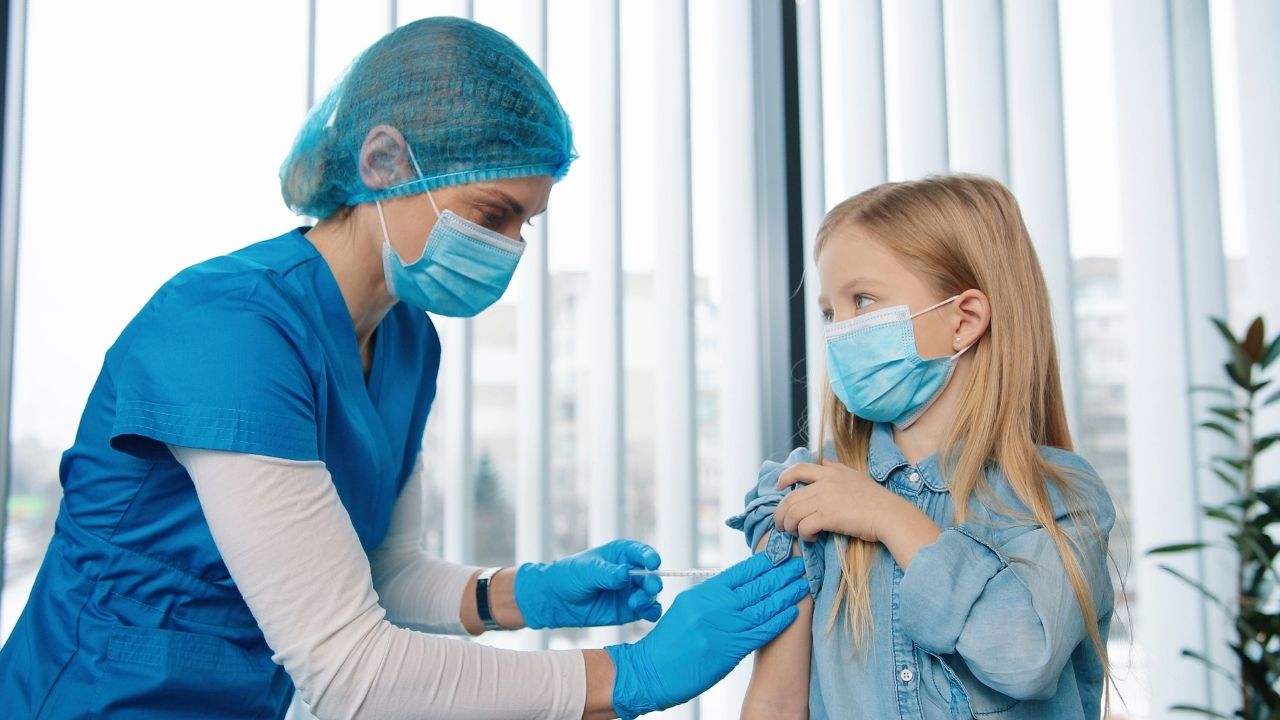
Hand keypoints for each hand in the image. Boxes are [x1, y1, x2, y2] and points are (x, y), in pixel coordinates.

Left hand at [514, 539, 662, 628]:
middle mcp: (631, 572)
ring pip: (651, 594)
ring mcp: (632, 591)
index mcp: (622, 554)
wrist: (557, 600)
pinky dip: (651, 612)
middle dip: (652, 581)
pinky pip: (648, 611)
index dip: (650, 556)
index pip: (642, 552)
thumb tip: (625, 574)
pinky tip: (647, 614)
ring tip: (634, 603)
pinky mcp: (631, 610)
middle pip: (651, 575)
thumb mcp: (586, 571)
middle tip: (648, 588)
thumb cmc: (570, 576)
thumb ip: (606, 573)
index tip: (653, 563)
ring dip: (649, 598)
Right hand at [604, 553, 807, 718]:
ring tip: (803, 585)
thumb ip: (713, 596)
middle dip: (782, 574)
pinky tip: (792, 612)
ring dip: (786, 595)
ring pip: (763, 606)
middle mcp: (716, 606)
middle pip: (757, 586)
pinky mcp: (731, 650)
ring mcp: (724, 628)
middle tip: (801, 564)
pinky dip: (778, 620)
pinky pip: (761, 632)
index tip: (781, 553)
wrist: (653, 670)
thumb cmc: (670, 640)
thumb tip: (740, 586)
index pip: (741, 571)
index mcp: (705, 592)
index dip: (764, 562)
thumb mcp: (688, 607)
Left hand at [775, 459, 898, 541]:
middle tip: (781, 524)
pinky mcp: (827, 517)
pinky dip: (804, 534)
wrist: (889, 515)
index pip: (798, 469)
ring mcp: (824, 500)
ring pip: (792, 513)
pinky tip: (812, 537)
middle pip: (790, 498)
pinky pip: (804, 526)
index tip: (779, 488)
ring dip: (790, 526)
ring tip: (795, 533)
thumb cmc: (876, 499)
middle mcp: (824, 484)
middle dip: (781, 513)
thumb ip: (838, 468)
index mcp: (830, 473)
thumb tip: (825, 462)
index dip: (784, 478)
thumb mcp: (856, 476)